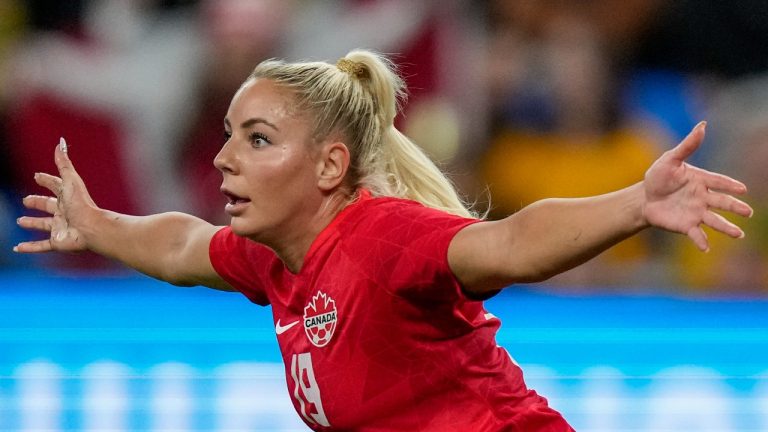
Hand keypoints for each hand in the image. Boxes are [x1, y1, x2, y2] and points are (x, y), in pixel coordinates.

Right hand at [15, 138, 97, 252]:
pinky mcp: (58, 242)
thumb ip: (64, 162)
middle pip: (48, 205)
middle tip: (25, 200)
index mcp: (66, 197)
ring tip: (20, 221)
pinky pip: (40, 246)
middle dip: (37, 202)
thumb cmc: (82, 204)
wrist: (92, 228)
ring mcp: (60, 227)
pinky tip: (17, 248)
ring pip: (43, 225)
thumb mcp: (70, 180)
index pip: (55, 186)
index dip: (46, 180)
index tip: (37, 176)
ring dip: (32, 223)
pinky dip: (29, 247)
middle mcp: (63, 212)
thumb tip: (60, 142)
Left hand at [643, 122, 752, 250]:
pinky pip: (696, 234)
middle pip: (722, 202)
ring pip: (714, 220)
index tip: (742, 189)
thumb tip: (703, 125)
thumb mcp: (670, 159)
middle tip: (748, 212)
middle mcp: (702, 198)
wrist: (643, 198)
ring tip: (739, 234)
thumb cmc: (658, 177)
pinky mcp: (685, 226)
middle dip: (735, 207)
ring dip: (726, 227)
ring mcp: (696, 213)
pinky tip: (706, 248)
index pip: (719, 182)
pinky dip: (701, 241)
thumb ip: (687, 145)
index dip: (730, 186)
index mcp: (701, 180)